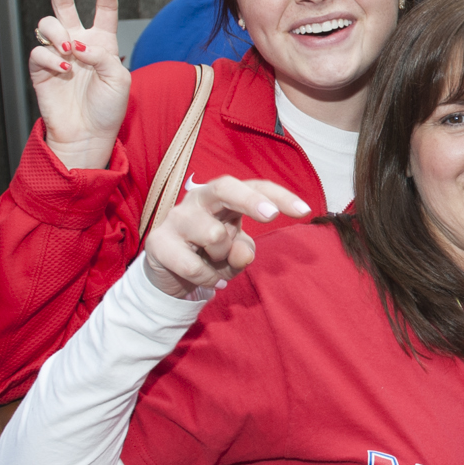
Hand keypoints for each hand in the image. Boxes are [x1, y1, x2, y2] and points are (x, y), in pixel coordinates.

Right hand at [30, 0, 128, 170]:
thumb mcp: (119, 79)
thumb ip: (102, 56)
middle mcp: (79, 44)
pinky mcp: (41, 69)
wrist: (87, 133)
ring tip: (67, 49)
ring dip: (56, 32)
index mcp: (103, 43)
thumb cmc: (108, 108)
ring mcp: (58, 55)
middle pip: (65, 7)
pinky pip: (38, 51)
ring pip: (48, 25)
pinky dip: (50, 57)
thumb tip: (76, 44)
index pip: (103, 11)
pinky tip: (62, 69)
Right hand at [142, 177, 310, 299]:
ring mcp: (176, 218)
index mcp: (223, 196)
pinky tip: (206, 278)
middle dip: (251, 200)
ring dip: (222, 258)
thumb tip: (243, 253)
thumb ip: (244, 249)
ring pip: (214, 235)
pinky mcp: (158, 242)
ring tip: (215, 262)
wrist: (169, 272)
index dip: (280, 196)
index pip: (255, 186)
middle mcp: (198, 199)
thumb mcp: (234, 251)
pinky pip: (194, 265)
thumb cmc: (209, 253)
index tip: (305, 211)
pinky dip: (208, 278)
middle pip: (226, 186)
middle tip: (272, 216)